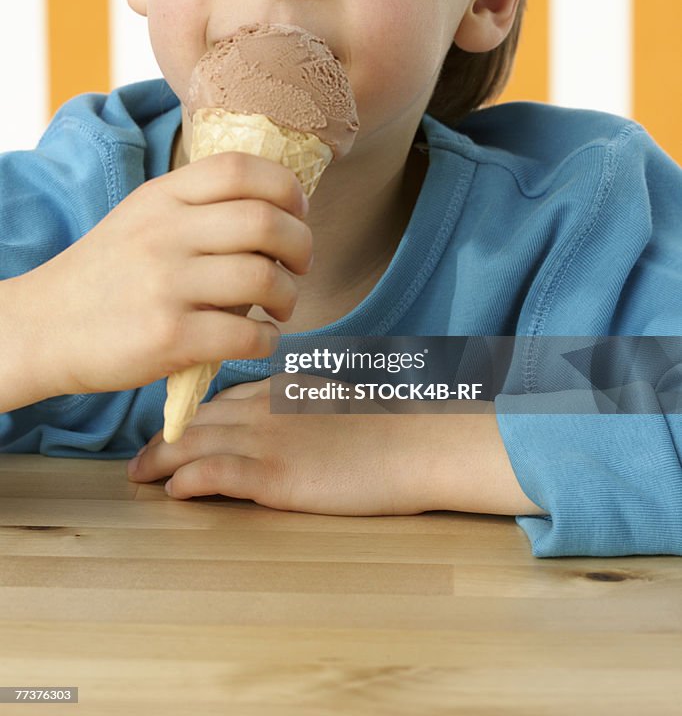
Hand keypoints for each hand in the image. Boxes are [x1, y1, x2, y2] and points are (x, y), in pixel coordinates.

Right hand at [19, 153, 311, 397]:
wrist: (42, 328)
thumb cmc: (106, 273)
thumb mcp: (143, 217)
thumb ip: (199, 206)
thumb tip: (279, 209)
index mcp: (163, 196)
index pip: (241, 168)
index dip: (286, 187)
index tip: (297, 213)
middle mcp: (165, 233)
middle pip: (266, 221)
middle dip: (302, 246)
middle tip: (299, 266)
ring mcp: (166, 286)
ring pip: (264, 278)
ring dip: (289, 296)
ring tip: (280, 306)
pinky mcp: (168, 338)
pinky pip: (246, 334)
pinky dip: (268, 339)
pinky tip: (259, 339)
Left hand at [128, 373, 471, 514]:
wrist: (419, 444)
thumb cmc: (390, 428)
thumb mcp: (338, 404)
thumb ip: (304, 406)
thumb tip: (291, 423)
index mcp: (283, 388)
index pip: (222, 399)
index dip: (190, 416)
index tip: (171, 430)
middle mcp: (267, 408)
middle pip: (199, 419)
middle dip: (164, 438)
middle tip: (138, 458)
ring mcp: (269, 440)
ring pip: (197, 443)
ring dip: (162, 460)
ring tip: (139, 475)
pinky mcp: (277, 476)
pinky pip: (217, 475)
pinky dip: (189, 481)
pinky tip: (174, 492)